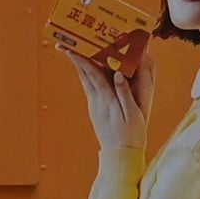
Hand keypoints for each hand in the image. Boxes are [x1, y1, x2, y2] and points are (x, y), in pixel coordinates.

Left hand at [70, 43, 142, 167]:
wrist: (121, 155)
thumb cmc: (131, 134)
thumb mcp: (133, 114)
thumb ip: (125, 94)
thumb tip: (118, 74)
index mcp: (106, 100)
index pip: (92, 75)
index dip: (82, 59)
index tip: (72, 47)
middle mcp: (97, 101)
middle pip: (83, 75)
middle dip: (75, 58)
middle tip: (66, 43)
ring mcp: (94, 106)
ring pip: (84, 80)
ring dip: (79, 65)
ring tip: (73, 51)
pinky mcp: (95, 110)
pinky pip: (89, 87)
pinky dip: (86, 75)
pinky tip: (86, 70)